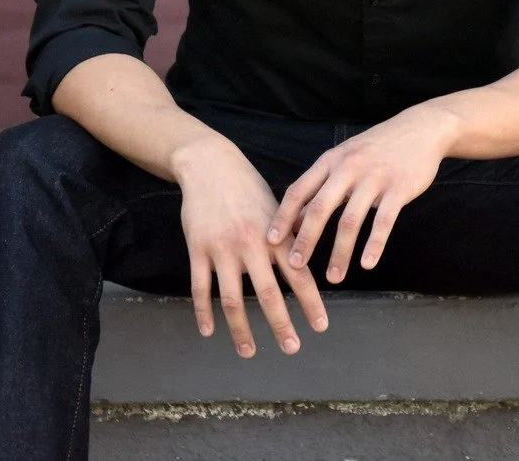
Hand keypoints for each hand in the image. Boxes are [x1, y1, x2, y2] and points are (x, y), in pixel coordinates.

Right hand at [173, 134, 329, 357]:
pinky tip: (209, 331)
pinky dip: (204, 312)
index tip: (320, 326)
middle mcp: (253, 245)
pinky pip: (201, 287)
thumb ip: (290, 236)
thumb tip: (309, 261)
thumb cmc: (249, 187)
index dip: (310, 303)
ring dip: (242, 328)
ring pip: (233, 298)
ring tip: (249, 351)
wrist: (211, 166)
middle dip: (281, 324)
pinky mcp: (198, 249)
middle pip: (269, 293)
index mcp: (277, 235)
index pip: (299, 276)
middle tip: (292, 348)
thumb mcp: (278, 207)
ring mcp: (223, 249)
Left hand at [269, 104, 454, 281]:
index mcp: (331, 160)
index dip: (283, 217)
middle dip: (305, 240)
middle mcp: (349, 167)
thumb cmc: (377, 148)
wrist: (422, 128)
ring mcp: (375, 177)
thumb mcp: (344, 158)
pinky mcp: (399, 188)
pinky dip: (374, 245)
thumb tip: (293, 220)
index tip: (271, 241)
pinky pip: (384, 221)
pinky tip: (368, 263)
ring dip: (340, 252)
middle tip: (295, 266)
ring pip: (351, 220)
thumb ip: (320, 186)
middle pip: (320, 208)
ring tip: (333, 277)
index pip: (299, 190)